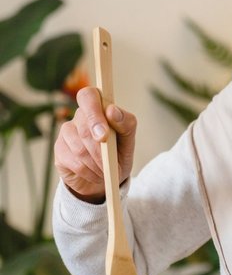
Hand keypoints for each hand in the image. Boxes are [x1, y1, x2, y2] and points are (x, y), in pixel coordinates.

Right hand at [54, 86, 136, 202]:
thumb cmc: (118, 153)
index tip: (104, 136)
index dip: (94, 114)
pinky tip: (95, 174)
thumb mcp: (128, 139)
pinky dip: (88, 172)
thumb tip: (112, 111)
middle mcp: (80, 115)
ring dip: (96, 164)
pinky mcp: (59, 149)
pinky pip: (73, 161)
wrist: (107, 178)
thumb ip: (126, 123)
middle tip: (110, 163)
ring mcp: (67, 131)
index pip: (88, 96)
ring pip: (79, 147)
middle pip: (85, 128)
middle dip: (101, 151)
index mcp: (98, 106)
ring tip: (105, 171)